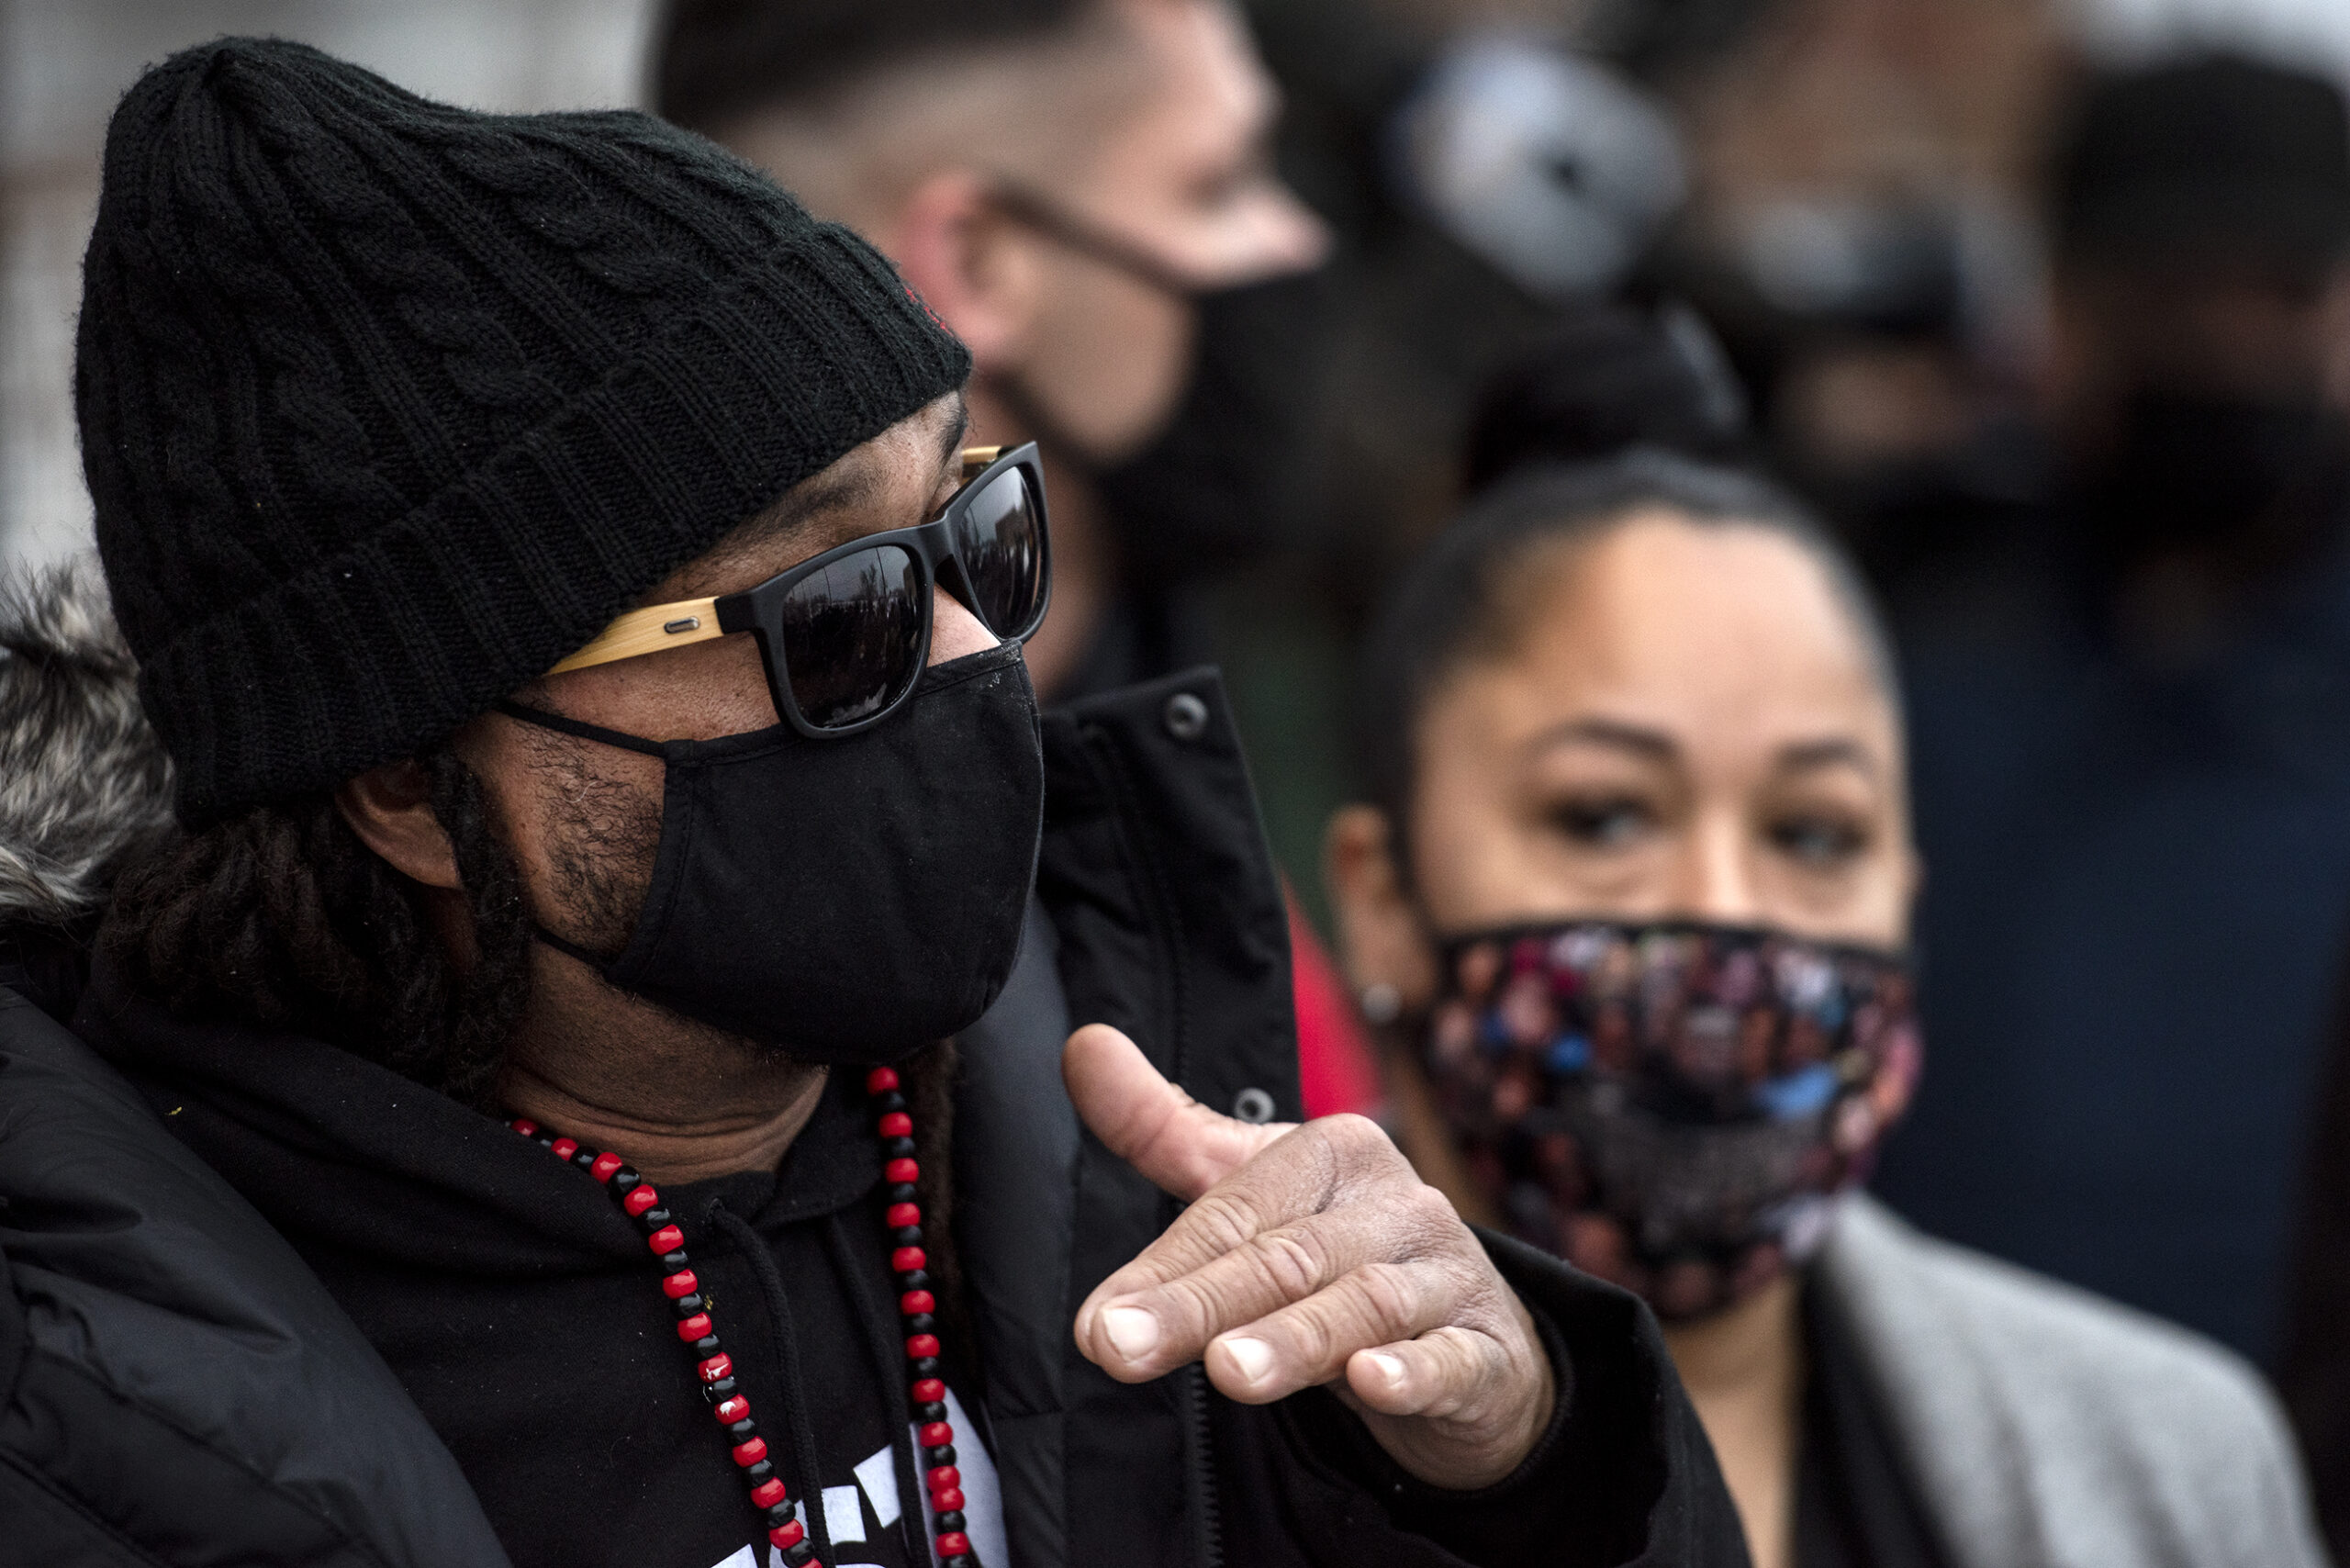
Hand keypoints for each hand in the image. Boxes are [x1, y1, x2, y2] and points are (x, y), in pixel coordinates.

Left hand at [1063, 1024, 1555, 1489]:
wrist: (1473, 1339)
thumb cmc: (1343, 1253)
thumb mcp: (1259, 1192)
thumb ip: (1165, 1130)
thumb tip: (1083, 1045)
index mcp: (1338, 1153)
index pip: (1237, 1211)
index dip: (1163, 1268)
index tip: (1097, 1324)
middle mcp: (1398, 1204)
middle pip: (1286, 1256)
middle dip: (1199, 1304)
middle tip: (1122, 1349)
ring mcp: (1447, 1277)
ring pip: (1363, 1306)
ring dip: (1294, 1340)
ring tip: (1228, 1372)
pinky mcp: (1486, 1354)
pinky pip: (1451, 1362)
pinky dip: (1413, 1373)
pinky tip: (1372, 1383)